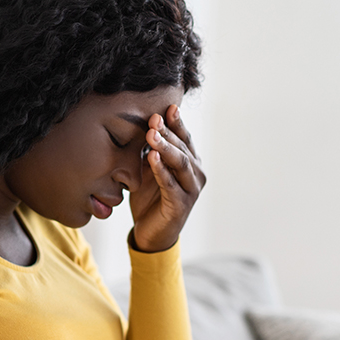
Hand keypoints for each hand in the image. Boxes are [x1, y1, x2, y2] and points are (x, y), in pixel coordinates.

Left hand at [130, 104, 205, 252]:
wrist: (150, 232)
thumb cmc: (150, 198)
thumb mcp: (149, 168)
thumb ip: (151, 149)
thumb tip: (143, 123)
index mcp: (190, 162)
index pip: (184, 138)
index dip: (176, 123)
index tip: (166, 107)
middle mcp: (196, 174)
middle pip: (182, 148)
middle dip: (167, 132)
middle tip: (153, 118)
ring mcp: (191, 190)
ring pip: (180, 163)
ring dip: (165, 147)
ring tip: (151, 134)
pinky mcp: (181, 205)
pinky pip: (171, 185)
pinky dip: (161, 170)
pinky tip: (152, 158)